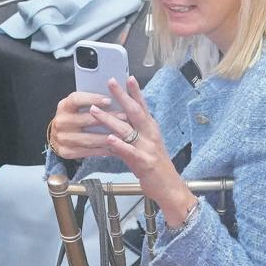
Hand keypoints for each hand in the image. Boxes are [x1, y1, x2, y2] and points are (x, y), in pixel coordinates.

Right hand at [49, 90, 127, 158]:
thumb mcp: (77, 106)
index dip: (92, 99)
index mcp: (64, 106)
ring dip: (108, 137)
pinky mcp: (66, 152)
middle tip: (125, 117)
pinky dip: (103, 150)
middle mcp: (61, 121)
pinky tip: (115, 147)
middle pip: (86, 120)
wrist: (58, 135)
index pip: (76, 99)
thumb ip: (91, 102)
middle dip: (108, 118)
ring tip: (124, 134)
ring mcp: (62, 138)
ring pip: (89, 139)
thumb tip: (114, 96)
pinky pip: (88, 152)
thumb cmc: (74, 116)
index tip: (109, 100)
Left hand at [88, 77, 195, 221]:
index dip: (136, 92)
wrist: (170, 188)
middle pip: (135, 112)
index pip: (143, 106)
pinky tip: (109, 139)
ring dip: (109, 119)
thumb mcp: (147, 146)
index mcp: (152, 129)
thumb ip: (133, 134)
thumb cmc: (157, 167)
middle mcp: (151, 135)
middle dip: (122, 96)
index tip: (128, 77)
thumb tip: (118, 124)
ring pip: (126, 130)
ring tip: (95, 110)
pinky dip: (119, 145)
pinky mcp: (144, 163)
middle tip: (110, 82)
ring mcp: (148, 148)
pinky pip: (129, 152)